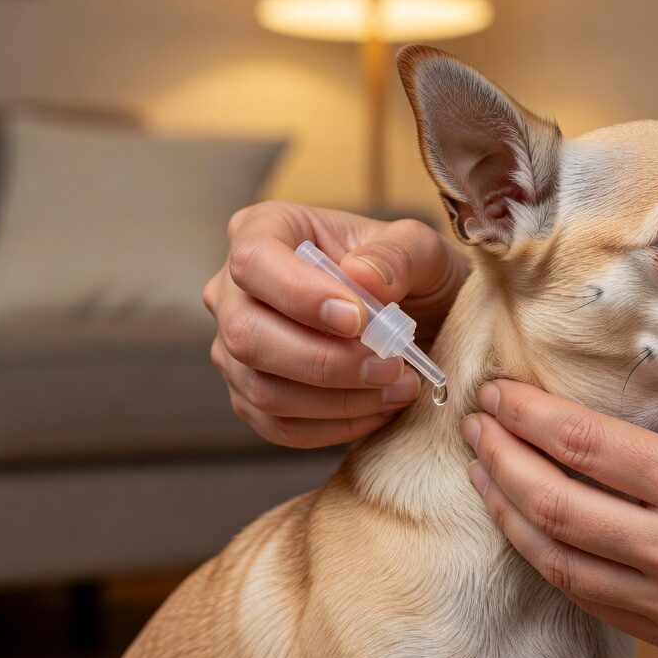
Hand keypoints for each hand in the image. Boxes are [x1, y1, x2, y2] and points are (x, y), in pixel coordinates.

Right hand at [204, 202, 467, 447]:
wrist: (424, 321)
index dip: (299, 295)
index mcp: (266, 230)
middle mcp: (234, 290)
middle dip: (324, 360)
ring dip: (338, 399)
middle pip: (247, 335)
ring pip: (262, 390)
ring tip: (399, 387)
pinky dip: (335, 426)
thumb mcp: (423, 249)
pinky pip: (279, 426)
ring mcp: (236, 349)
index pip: (253, 260)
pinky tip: (380, 409)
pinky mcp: (253, 397)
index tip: (358, 320)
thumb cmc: (413, 275)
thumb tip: (362, 277)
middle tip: (390, 365)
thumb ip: (399, 254)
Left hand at [459, 380, 657, 657]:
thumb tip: (613, 424)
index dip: (526, 416)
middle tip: (476, 429)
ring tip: (486, 478)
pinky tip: (535, 531)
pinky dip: (555, 561)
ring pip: (560, 561)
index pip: (582, 443)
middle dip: (500, 460)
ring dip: (511, 515)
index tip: (497, 394)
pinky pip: (595, 600)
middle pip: (553, 502)